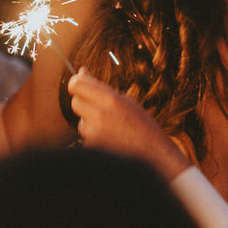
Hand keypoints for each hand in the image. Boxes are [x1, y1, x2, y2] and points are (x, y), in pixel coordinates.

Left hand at [66, 72, 189, 180]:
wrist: (152, 155)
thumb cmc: (141, 126)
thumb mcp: (125, 101)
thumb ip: (101, 88)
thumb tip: (81, 72)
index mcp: (111, 100)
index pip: (76, 84)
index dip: (76, 83)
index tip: (80, 84)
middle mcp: (100, 116)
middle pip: (75, 102)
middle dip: (83, 102)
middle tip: (99, 107)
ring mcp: (94, 134)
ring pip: (80, 121)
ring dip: (89, 122)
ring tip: (111, 127)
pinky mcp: (91, 147)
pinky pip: (85, 136)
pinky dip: (94, 136)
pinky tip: (110, 139)